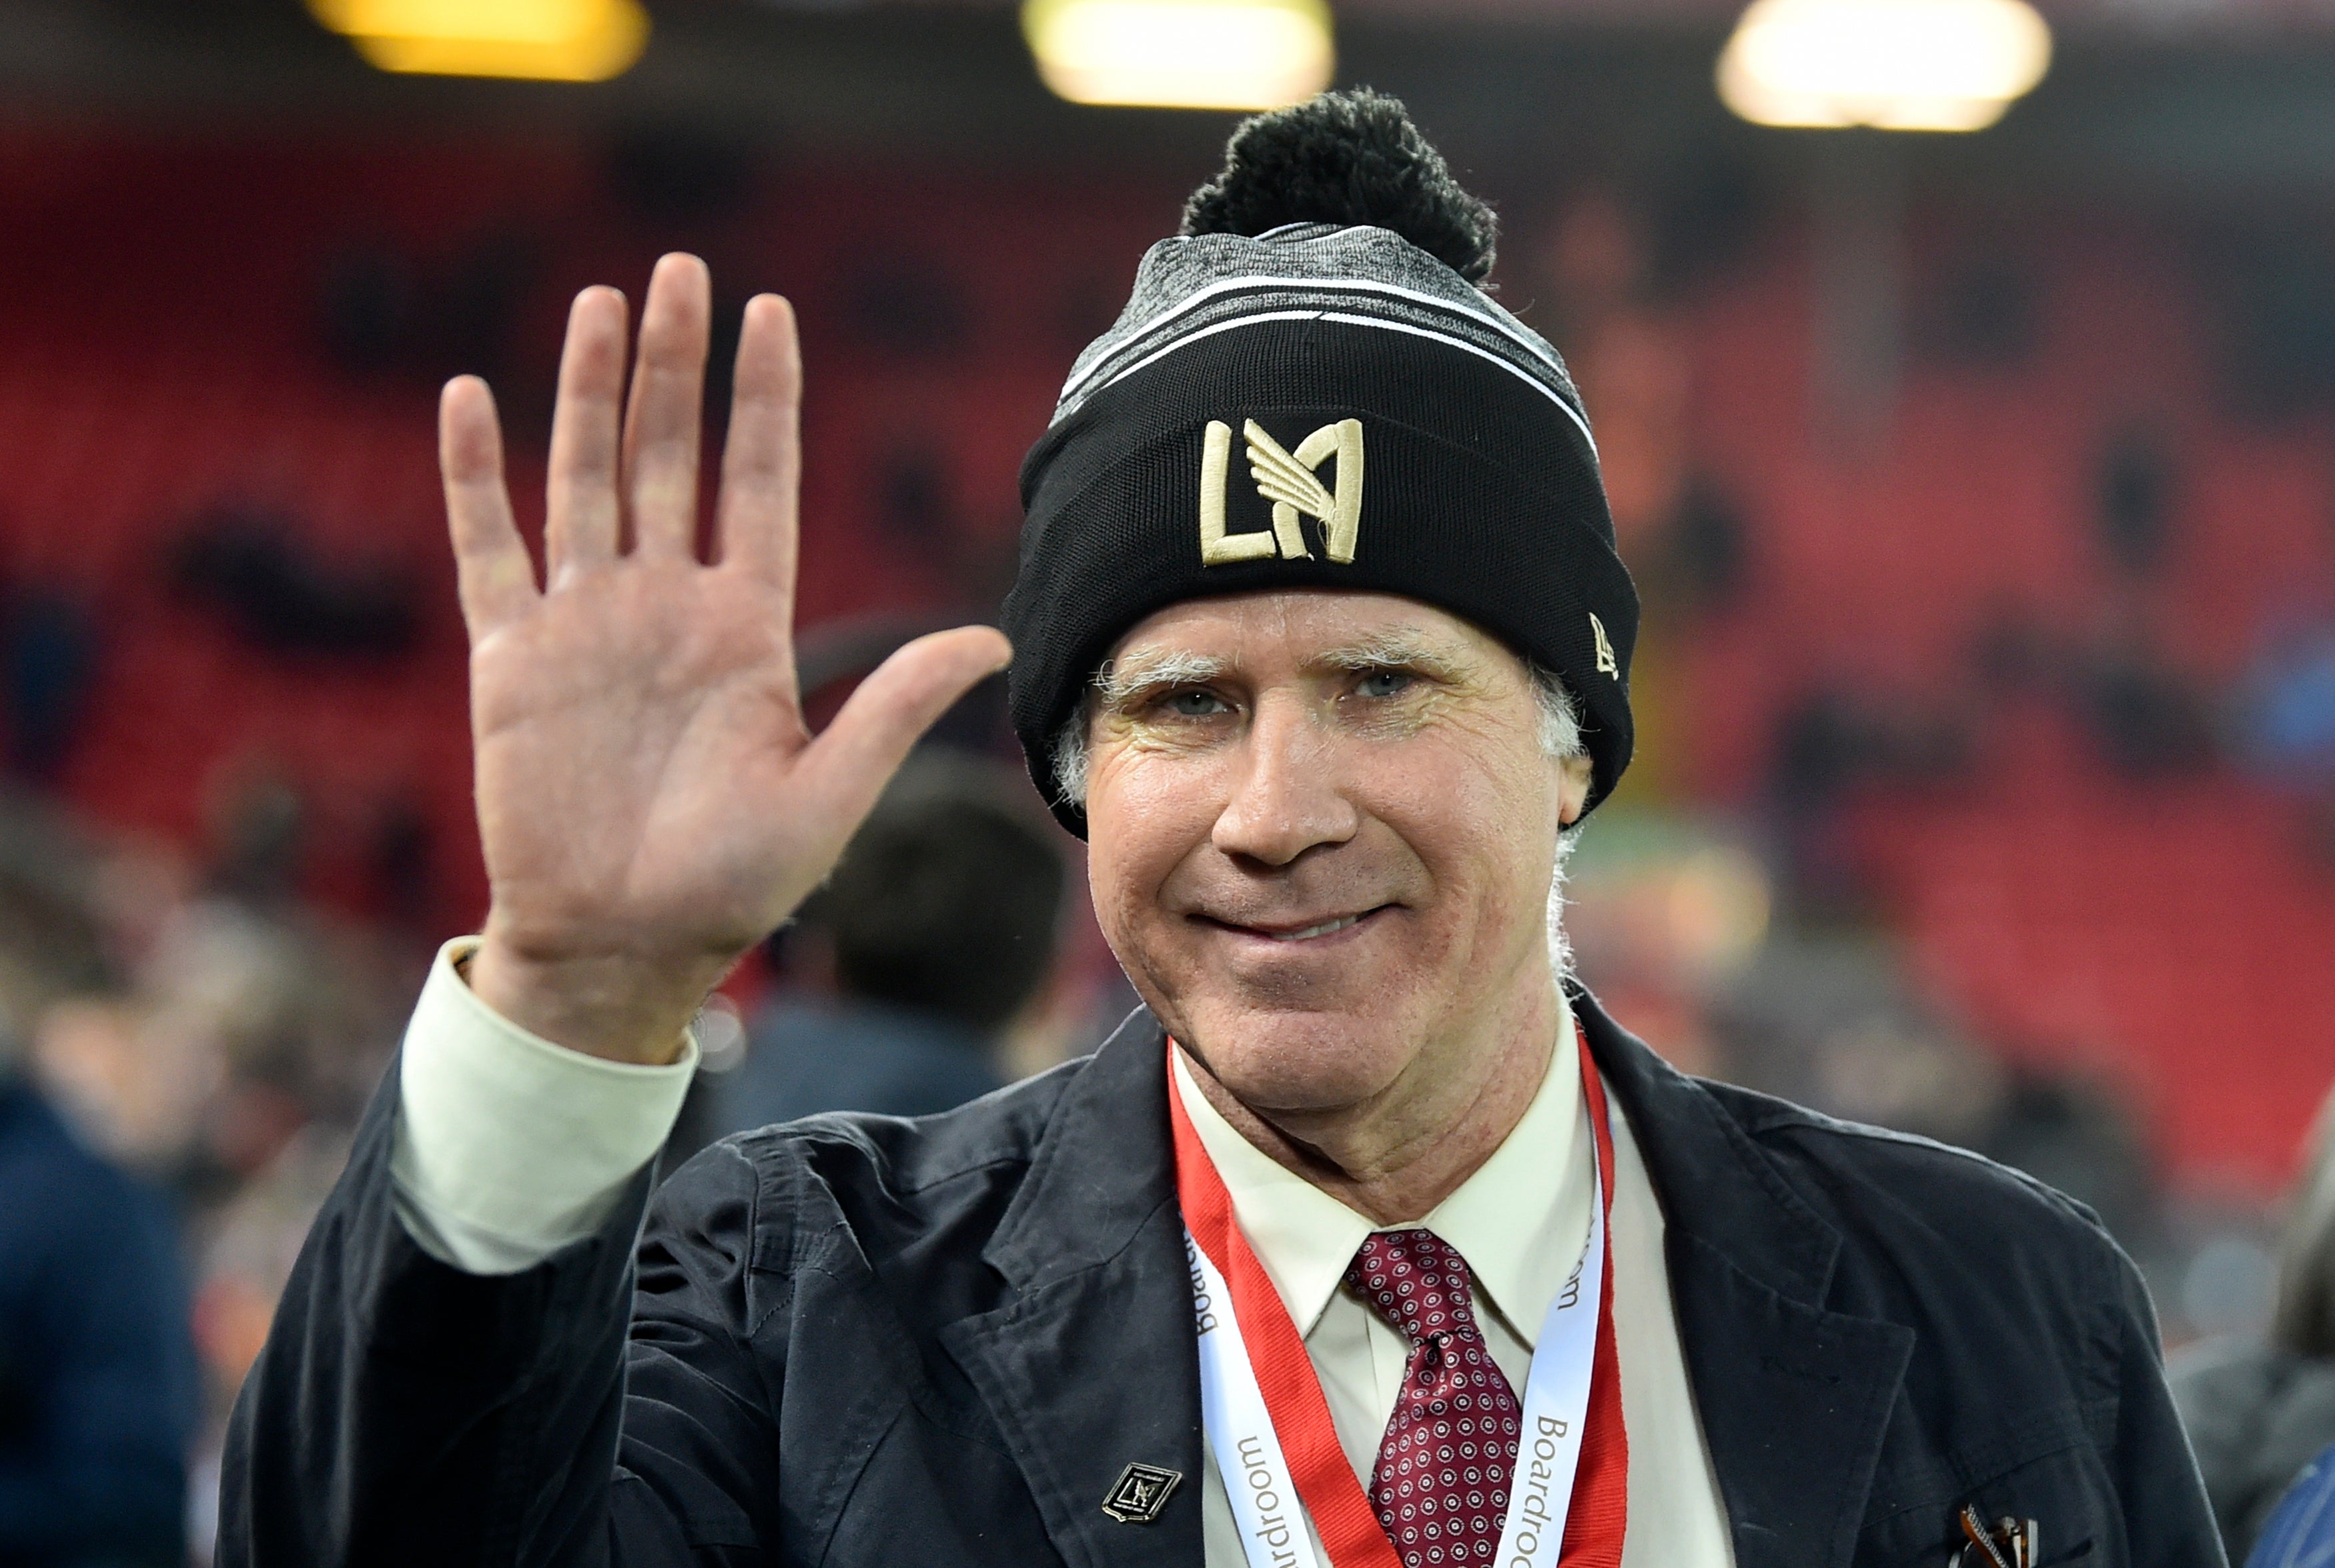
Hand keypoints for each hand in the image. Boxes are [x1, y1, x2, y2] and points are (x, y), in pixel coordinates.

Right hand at [440, 254, 1009, 1062]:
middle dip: (674, 364)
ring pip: (583, 478)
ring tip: (601, 304)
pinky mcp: (509, 659)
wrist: (623, 947)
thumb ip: (895, 704)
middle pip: (668, 456)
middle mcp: (665, 607)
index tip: (773, 312)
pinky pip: (489, 548)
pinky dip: (475, 477)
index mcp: (744, 627)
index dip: (763, 399)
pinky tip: (471, 399)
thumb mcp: (830, 793)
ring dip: (586, 392)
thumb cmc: (734, 885)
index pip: (759, 482)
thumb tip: (989, 636)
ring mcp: (585, 625)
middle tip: (682, 271)